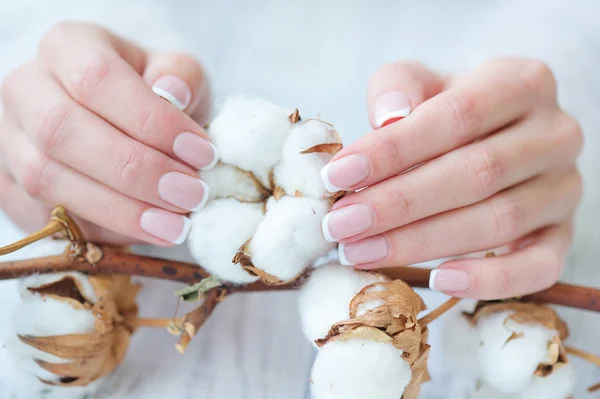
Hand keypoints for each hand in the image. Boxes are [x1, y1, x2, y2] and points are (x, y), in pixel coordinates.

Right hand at [0, 22, 214, 245]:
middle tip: (191, 195)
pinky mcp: (9, 186)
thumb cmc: (151, 95)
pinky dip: (99, 230)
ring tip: (176, 225)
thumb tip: (174, 93)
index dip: (152, 121)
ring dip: (119, 209)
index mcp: (67, 47)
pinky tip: (146, 233)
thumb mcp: (174, 74)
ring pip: (47, 178)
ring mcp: (9, 139)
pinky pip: (45, 215)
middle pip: (63, 131)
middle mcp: (27, 89)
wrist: (121, 123)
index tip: (202, 154)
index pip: (98, 78)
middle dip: (136, 171)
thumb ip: (181, 76)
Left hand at [321, 58, 582, 298]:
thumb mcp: (420, 82)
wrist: (495, 135)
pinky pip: (538, 267)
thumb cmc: (447, 111)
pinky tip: (436, 280)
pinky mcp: (562, 234)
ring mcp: (564, 188)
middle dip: (398, 204)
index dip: (394, 149)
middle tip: (341, 225)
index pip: (456, 116)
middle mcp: (555, 134)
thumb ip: (398, 86)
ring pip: (498, 222)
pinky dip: (488, 279)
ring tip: (361, 250)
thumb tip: (388, 116)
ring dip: (421, 242)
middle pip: (476, 174)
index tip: (338, 176)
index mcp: (522, 83)